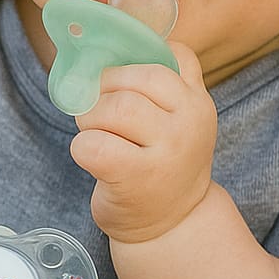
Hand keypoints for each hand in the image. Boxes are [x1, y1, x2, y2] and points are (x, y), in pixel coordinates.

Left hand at [69, 41, 216, 243]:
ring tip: (94, 134)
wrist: (171, 225)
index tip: (119, 82)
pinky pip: (93, 144)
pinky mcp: (137, 177)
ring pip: (113, 108)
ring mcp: (168, 150)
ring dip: (90, 118)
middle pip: (133, 79)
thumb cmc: (160, 164)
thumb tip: (95, 54)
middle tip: (97, 112)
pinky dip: (81, 147)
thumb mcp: (174, 120)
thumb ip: (155, 86)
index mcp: (197, 100)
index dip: (133, 61)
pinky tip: (92, 158)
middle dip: (103, 90)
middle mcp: (190, 121)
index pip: (171, 53)